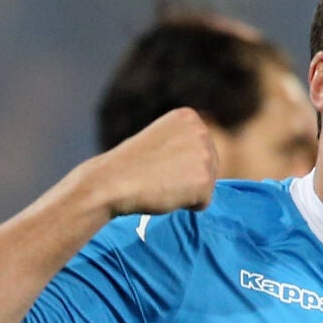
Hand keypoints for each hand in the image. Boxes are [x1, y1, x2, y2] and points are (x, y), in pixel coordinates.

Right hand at [77, 107, 217, 217]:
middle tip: (159, 174)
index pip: (202, 149)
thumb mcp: (161, 138)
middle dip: (187, 177)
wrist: (112, 181)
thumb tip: (201, 160)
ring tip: (162, 182)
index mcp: (190, 117)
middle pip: (210, 167)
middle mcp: (202, 132)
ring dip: (187, 191)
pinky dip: (187, 205)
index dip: (180, 162)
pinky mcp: (205, 180)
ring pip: (207, 184)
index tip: (158, 159)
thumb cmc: (131, 164)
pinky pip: (204, 202)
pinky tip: (166, 193)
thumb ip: (184, 143)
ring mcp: (205, 156)